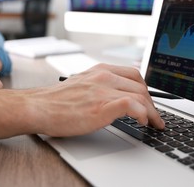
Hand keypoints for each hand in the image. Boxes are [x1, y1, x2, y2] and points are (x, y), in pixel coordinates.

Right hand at [25, 63, 164, 136]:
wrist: (39, 107)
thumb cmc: (57, 100)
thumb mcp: (82, 84)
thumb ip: (99, 85)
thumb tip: (114, 95)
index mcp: (100, 70)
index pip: (134, 74)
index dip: (145, 89)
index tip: (149, 101)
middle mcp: (104, 76)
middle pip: (140, 86)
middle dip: (152, 102)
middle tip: (154, 115)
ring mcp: (103, 90)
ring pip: (140, 96)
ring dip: (152, 112)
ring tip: (154, 123)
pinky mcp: (101, 106)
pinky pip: (132, 105)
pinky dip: (143, 114)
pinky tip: (143, 122)